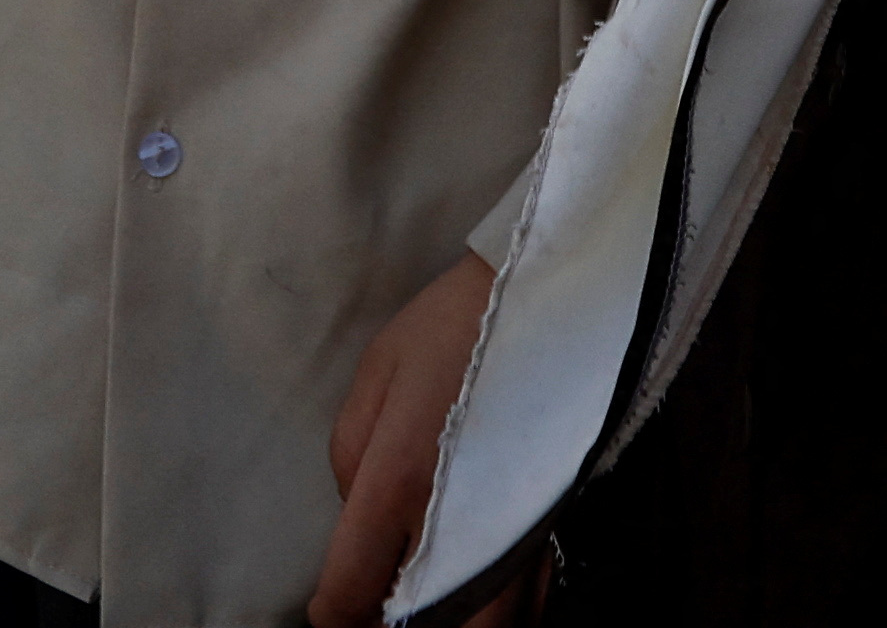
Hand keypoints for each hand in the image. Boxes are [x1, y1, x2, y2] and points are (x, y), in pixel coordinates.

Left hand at [315, 253, 526, 627]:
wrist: (545, 292)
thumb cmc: (450, 329)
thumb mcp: (374, 376)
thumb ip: (349, 461)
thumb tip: (357, 522)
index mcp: (398, 481)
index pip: (350, 592)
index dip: (332, 613)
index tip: (333, 608)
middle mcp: (458, 522)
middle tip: (383, 610)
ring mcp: (514, 531)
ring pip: (486, 627)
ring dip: (450, 624)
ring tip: (430, 602)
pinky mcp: (554, 525)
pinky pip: (532, 601)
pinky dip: (504, 612)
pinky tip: (483, 592)